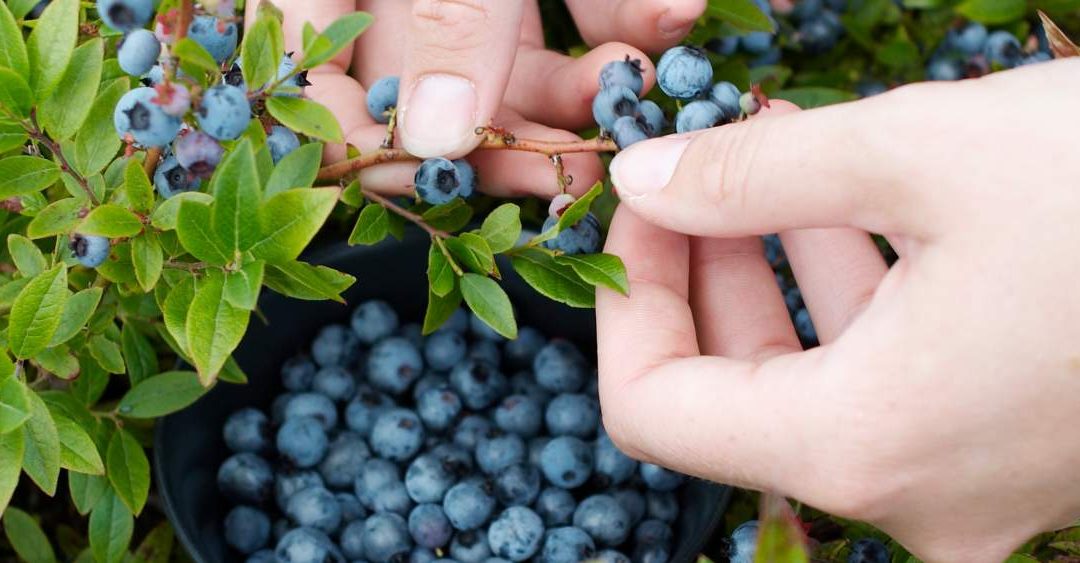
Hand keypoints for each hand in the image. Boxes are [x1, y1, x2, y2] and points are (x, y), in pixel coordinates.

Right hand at [252, 0, 704, 198]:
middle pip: (432, 86)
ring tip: (633, 95)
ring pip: (517, 58)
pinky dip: (626, 18)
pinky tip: (676, 13)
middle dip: (505, 135)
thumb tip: (435, 139)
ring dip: (580, 89)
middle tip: (568, 175)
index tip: (431, 187)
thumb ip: (447, 14)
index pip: (306, 79)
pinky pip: (580, 6)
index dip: (359, 144)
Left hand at [595, 59, 1079, 561]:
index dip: (628, 303)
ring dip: (778, 264)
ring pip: (814, 378)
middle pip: (732, 395)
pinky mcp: (1016, 450)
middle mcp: (911, 494)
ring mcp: (969, 487)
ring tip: (774, 151)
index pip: (654, 410)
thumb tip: (641, 182)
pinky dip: (856, 289)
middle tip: (703, 165)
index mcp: (864, 444)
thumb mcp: (925, 153)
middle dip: (703, 270)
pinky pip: (891, 376)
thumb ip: (753, 172)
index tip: (642, 207)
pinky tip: (854, 196)